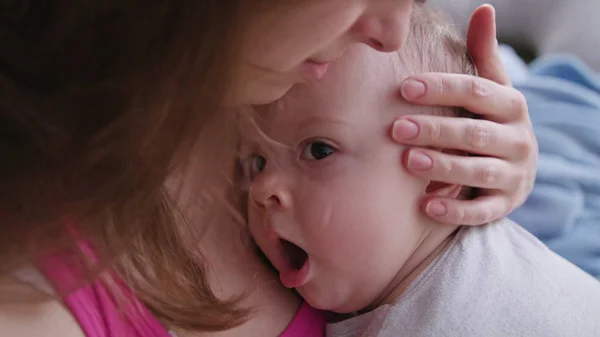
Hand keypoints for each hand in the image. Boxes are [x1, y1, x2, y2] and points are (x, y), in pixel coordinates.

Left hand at [392, 5, 537, 224]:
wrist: (515, 170)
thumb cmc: (491, 122)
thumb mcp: (492, 89)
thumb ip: (483, 55)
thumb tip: (484, 8)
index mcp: (512, 107)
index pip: (477, 92)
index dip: (442, 88)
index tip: (405, 87)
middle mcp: (518, 141)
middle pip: (475, 134)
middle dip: (436, 130)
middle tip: (397, 128)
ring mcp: (514, 175)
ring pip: (478, 172)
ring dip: (443, 167)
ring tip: (409, 161)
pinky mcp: (504, 205)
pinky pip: (481, 211)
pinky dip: (455, 210)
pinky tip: (426, 206)